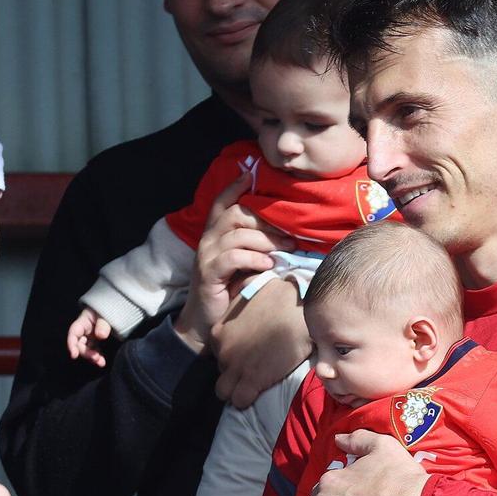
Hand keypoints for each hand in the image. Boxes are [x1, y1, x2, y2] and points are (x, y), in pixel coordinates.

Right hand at [67, 306, 113, 367]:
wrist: (116, 308)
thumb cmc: (108, 309)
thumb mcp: (105, 314)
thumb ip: (103, 324)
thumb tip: (100, 336)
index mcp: (83, 321)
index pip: (73, 333)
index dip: (71, 344)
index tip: (74, 355)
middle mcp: (84, 330)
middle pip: (79, 344)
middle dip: (86, 353)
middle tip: (95, 358)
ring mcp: (90, 336)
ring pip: (87, 349)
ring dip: (92, 357)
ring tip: (101, 363)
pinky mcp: (96, 340)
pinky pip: (94, 350)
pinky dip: (97, 356)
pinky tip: (102, 362)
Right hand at [173, 177, 282, 351]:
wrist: (206, 320)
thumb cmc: (230, 289)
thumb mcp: (243, 263)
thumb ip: (256, 246)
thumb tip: (288, 234)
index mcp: (215, 233)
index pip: (222, 202)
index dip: (234, 187)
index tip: (251, 175)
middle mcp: (208, 239)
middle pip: (237, 214)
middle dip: (267, 221)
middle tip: (290, 236)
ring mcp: (207, 255)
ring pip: (238, 234)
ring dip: (265, 241)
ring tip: (284, 250)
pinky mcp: (208, 273)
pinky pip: (233, 257)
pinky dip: (253, 259)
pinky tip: (267, 265)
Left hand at [213, 277, 310, 407]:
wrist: (300, 308)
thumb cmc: (280, 296)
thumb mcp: (249, 289)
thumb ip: (239, 294)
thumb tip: (242, 285)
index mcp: (219, 331)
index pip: (218, 352)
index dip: (233, 354)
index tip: (249, 353)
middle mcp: (223, 351)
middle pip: (221, 371)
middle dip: (235, 372)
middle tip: (254, 367)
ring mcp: (236, 367)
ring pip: (224, 392)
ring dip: (236, 391)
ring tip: (253, 385)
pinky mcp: (252, 380)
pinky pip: (240, 401)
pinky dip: (247, 400)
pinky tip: (259, 392)